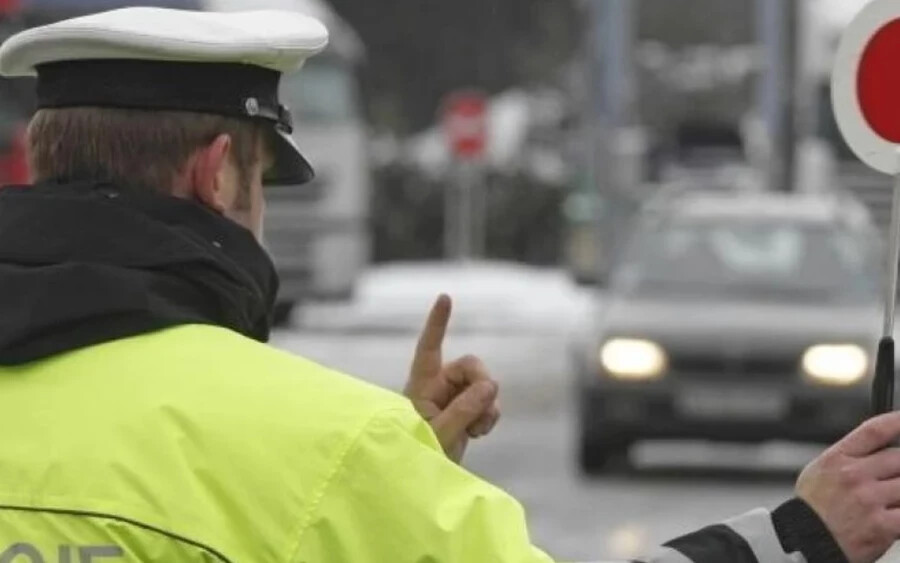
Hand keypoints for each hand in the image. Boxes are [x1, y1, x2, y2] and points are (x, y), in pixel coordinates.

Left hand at [405, 294, 500, 462]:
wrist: (421, 481)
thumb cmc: (417, 454)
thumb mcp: (441, 434)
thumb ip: (465, 408)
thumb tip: (492, 384)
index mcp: (421, 385)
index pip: (429, 348)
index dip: (437, 323)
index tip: (444, 297)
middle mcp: (438, 386)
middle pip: (471, 365)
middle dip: (483, 383)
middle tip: (485, 408)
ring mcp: (454, 399)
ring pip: (484, 385)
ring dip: (488, 406)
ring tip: (477, 431)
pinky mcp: (467, 412)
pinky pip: (490, 403)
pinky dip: (490, 417)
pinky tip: (480, 433)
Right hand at [797, 412, 899, 562]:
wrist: (804, 542)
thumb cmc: (812, 509)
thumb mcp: (820, 471)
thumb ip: (851, 458)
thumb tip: (882, 448)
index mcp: (837, 458)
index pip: (875, 431)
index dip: (897, 421)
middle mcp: (853, 475)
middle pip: (899, 458)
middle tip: (892, 475)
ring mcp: (869, 500)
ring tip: (888, 498)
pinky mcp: (882, 525)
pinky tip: (893, 512)